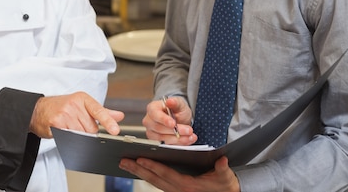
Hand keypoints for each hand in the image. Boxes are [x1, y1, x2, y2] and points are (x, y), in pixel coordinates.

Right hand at [30, 91, 124, 137]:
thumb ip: (102, 112)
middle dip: (87, 131)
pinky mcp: (56, 123)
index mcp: (82, 98)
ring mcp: (65, 113)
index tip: (115, 130)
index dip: (108, 121)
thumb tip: (119, 116)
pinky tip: (63, 131)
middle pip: (91, 128)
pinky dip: (69, 138)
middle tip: (76, 124)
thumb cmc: (61, 107)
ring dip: (77, 136)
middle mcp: (74, 104)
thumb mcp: (82, 105)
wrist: (37, 110)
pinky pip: (70, 137)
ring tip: (69, 127)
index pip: (99, 110)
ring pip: (81, 135)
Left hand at [119, 156, 239, 191]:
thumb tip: (222, 160)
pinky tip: (139, 169)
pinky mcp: (175, 191)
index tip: (139, 159)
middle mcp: (178, 190)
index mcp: (187, 186)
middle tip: (122, 161)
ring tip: (125, 164)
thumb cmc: (224, 185)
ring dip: (139, 173)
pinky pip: (157, 183)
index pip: (166, 174)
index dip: (152, 166)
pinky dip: (147, 176)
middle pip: (154, 179)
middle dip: (137, 170)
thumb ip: (222, 169)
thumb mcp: (225, 177)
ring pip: (153, 182)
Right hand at [143, 96, 196, 144]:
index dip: (163, 120)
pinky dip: (179, 143)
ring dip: (178, 139)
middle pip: (159, 128)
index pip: (154, 114)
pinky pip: (167, 145)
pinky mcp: (157, 141)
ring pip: (163, 138)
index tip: (173, 124)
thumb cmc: (176, 109)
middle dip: (175, 131)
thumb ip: (175, 102)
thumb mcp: (179, 103)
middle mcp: (149, 121)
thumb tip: (169, 101)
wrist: (179, 118)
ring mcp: (152, 132)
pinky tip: (187, 139)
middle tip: (189, 130)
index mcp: (152, 108)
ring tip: (191, 136)